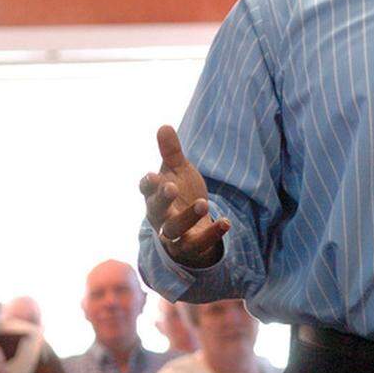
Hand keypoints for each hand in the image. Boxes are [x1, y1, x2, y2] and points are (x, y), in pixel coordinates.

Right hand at [139, 126, 229, 267]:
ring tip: (203, 202)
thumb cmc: (181, 195)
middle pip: (156, 211)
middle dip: (162, 200)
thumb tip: (164, 126)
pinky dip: (213, 233)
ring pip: (174, 230)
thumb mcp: (177, 172)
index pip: (146, 190)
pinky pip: (199, 244)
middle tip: (172, 188)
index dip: (148, 184)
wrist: (192, 228)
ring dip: (187, 217)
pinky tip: (227, 222)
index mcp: (155, 196)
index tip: (152, 175)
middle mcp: (160, 217)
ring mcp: (174, 234)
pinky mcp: (190, 247)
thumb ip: (171, 153)